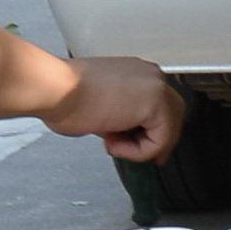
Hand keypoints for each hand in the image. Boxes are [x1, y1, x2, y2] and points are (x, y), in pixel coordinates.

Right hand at [48, 56, 184, 161]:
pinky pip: (159, 141)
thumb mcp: (100, 107)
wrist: (55, 89)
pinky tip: (112, 141)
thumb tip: (127, 134)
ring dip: (141, 147)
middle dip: (159, 141)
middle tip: (142, 157)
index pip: (162, 105)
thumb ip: (120, 117)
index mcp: (138, 72)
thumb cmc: (64, 95)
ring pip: (169, 131)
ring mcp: (156, 86)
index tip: (145, 149)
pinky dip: (136, 151)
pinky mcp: (155, 103)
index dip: (155, 132)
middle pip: (175, 116)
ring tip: (112, 142)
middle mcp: (151, 75)